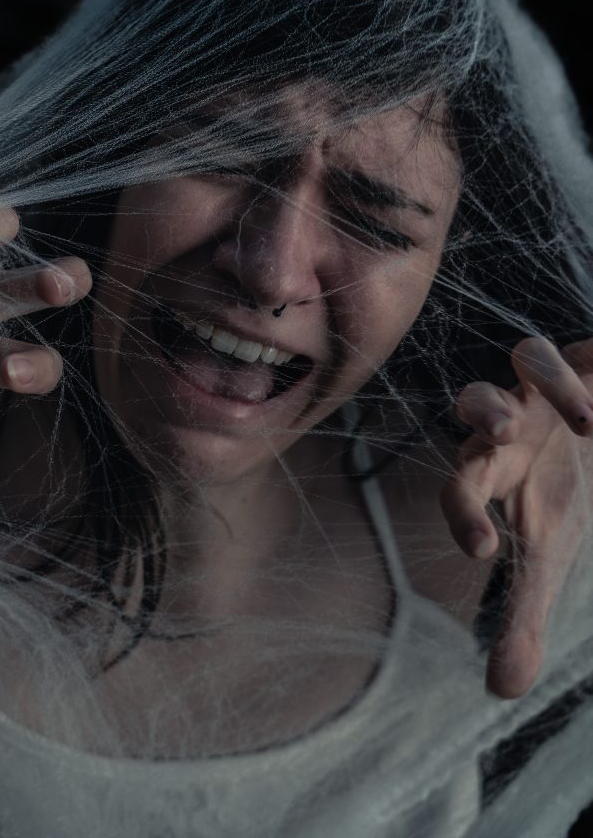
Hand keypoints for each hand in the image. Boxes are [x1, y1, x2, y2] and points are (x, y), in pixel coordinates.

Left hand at [440, 336, 592, 698]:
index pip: (459, 487)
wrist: (588, 437)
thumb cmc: (553, 496)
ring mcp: (544, 387)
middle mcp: (506, 423)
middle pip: (473, 404)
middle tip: (510, 435)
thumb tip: (500, 692)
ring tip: (588, 418)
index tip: (486, 551)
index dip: (464, 514)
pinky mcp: (587, 361)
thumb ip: (521, 614)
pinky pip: (585, 346)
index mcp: (488, 471)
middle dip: (485, 415)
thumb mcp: (546, 555)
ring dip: (549, 381)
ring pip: (525, 359)